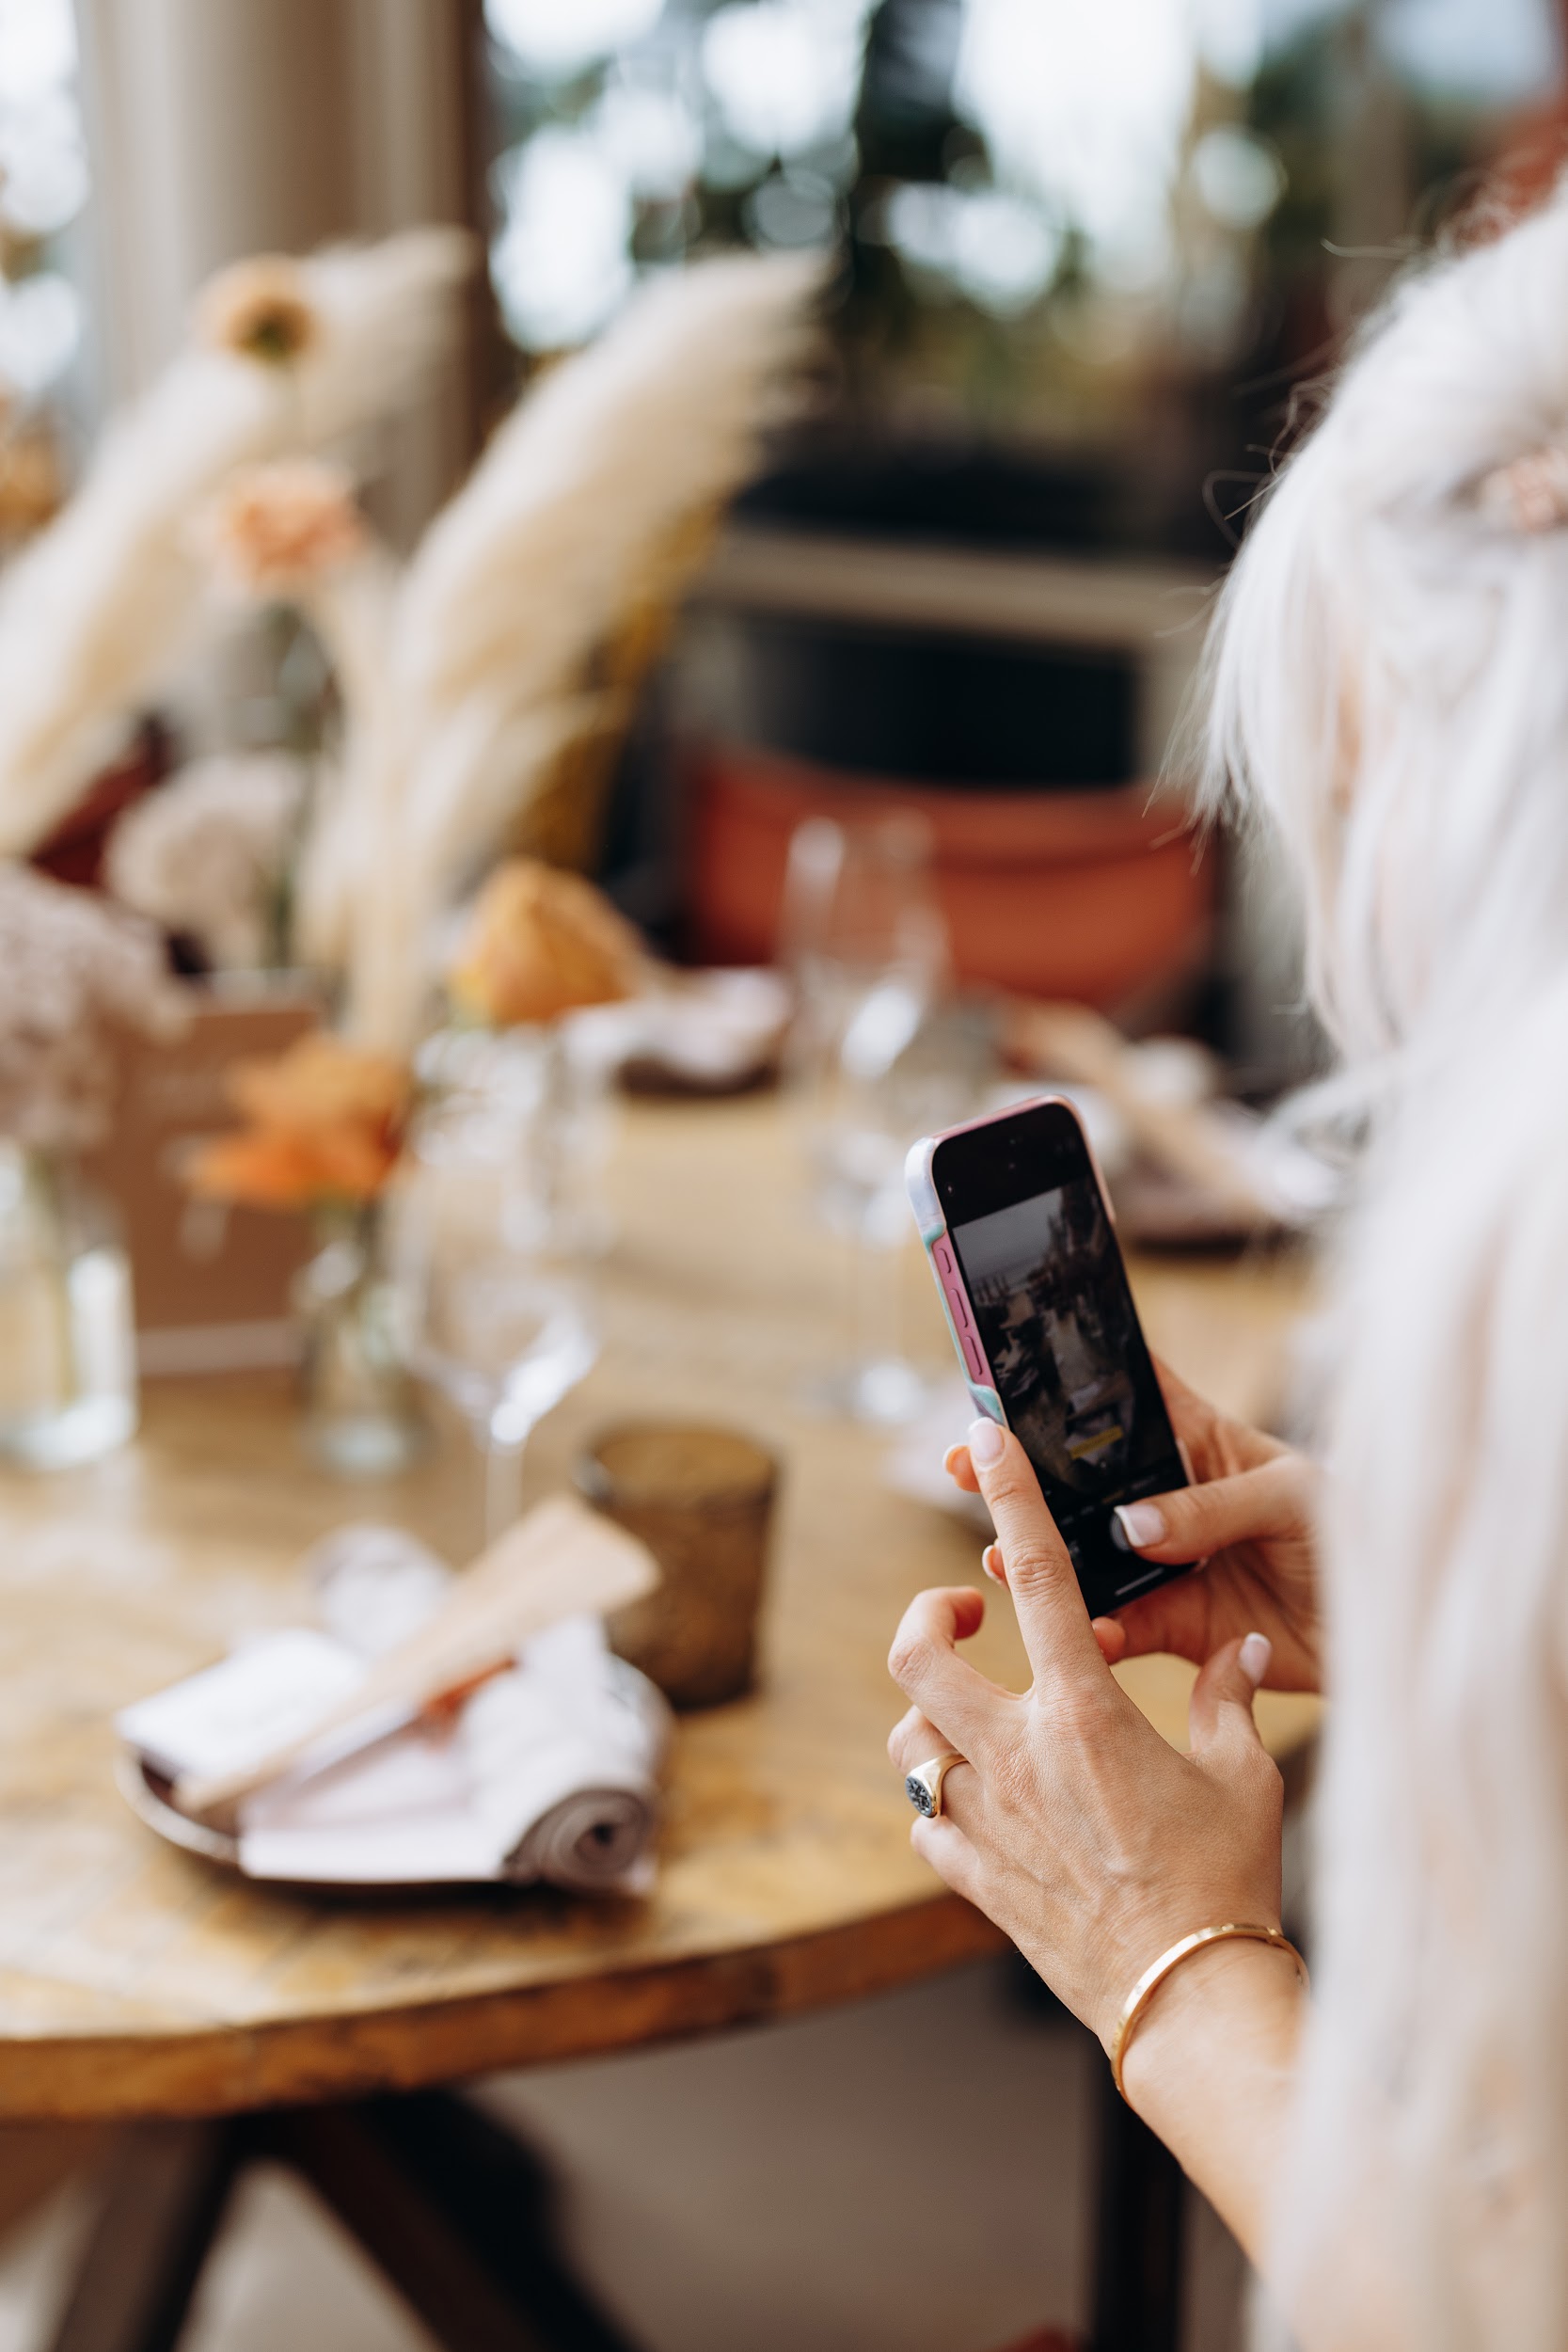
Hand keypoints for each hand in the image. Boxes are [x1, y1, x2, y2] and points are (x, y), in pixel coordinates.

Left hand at [888, 1420, 1287, 2048]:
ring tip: (975, 1721)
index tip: (983, 1441)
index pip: (1037, 1576)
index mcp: (1084, 1711)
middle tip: (966, 1620)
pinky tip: (977, 1805)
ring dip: (931, 1719)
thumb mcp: (1244, 1774)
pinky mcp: (972, 1879)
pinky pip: (921, 1820)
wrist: (1187, 2001)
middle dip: (927, 1620)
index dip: (1007, 1494)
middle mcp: (1016, 1754)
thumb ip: (1229, 1697)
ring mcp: (984, 1818)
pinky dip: (937, 1801)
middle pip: (916, 1657)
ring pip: (909, 1740)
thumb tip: (1245, 1646)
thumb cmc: (1226, 1883)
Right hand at [945, 1358, 1321, 1693]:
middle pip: (1081, 1483)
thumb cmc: (1357, 1533)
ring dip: (1039, 1561)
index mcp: (1199, 1443)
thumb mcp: (1289, 1499)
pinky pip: (1120, 1629)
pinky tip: (1080, 1637)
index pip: (1126, 1396)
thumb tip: (1131, 1527)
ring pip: (1085, 1560)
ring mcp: (1167, 1564)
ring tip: (1000, 1562)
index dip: (1068, 1382)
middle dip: (1022, 1476)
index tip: (1006, 1376)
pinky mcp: (1176, 1626)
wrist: (1392, 1629)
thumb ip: (1211, 1508)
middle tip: (967, 1467)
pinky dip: (1095, 1636)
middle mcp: (1170, 1501)